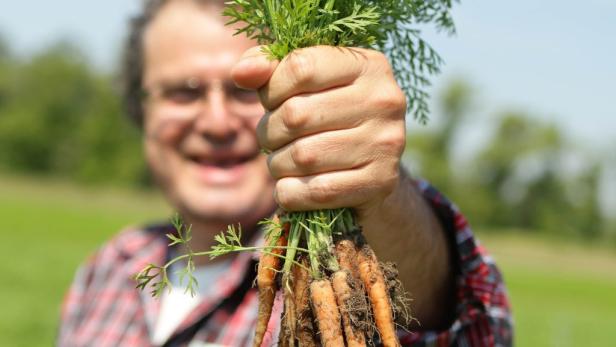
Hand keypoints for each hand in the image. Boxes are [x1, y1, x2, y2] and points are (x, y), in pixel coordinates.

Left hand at [233, 46, 454, 327]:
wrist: (373, 172)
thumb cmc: (329, 120)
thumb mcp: (306, 87)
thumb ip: (270, 70)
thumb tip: (241, 73)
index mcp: (368, 65)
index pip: (300, 68)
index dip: (271, 89)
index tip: (273, 103)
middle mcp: (385, 100)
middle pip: (296, 114)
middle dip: (270, 131)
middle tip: (273, 139)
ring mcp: (387, 143)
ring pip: (302, 156)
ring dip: (278, 165)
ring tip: (283, 163)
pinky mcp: (381, 182)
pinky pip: (316, 191)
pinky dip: (291, 193)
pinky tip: (292, 188)